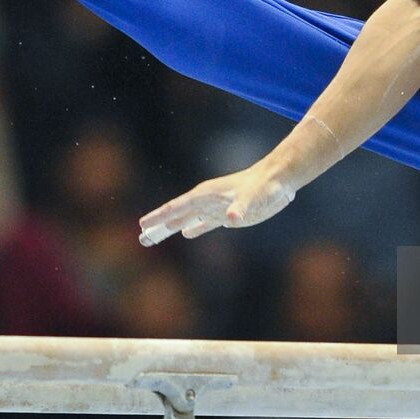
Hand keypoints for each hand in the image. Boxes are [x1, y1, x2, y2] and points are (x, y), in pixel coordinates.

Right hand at [138, 162, 295, 245]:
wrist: (278, 180)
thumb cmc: (264, 186)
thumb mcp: (253, 196)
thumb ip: (240, 206)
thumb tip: (231, 217)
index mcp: (206, 195)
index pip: (176, 207)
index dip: (159, 217)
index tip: (142, 225)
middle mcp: (207, 200)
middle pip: (176, 214)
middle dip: (158, 226)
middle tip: (141, 238)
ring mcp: (216, 207)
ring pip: (187, 219)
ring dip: (171, 228)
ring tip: (153, 238)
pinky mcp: (227, 215)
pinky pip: (205, 223)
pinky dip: (194, 228)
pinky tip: (187, 233)